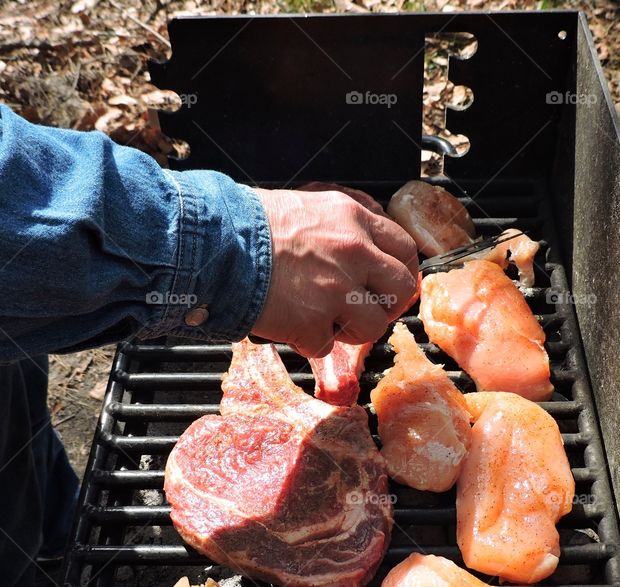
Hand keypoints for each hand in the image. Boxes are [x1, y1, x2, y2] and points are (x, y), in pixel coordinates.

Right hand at [250, 188, 417, 357]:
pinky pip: (325, 346)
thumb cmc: (247, 224)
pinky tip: (290, 325)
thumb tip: (358, 253)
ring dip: (351, 331)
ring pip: (374, 326)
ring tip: (324, 322)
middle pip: (402, 288)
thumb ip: (339, 230)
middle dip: (387, 305)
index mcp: (353, 220)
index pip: (405, 247)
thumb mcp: (306, 208)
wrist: (214, 244)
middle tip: (365, 311)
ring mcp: (337, 290)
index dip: (401, 271)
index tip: (390, 285)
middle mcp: (354, 252)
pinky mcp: (314, 323)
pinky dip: (308, 342)